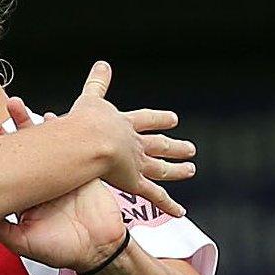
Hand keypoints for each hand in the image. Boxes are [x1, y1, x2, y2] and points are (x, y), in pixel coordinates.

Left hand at [0, 96, 130, 271]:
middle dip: (3, 132)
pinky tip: (50, 117)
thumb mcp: (24, 243)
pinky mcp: (83, 170)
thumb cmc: (61, 250)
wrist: (100, 249)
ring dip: (30, 124)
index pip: (3, 170)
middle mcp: (40, 182)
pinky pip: (73, 147)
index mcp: (24, 196)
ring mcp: (61, 174)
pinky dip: (64, 131)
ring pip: (43, 144)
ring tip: (14, 107)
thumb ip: (2, 229)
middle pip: (19, 151)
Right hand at [54, 62, 193, 216]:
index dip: (159, 119)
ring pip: (162, 168)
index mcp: (124, 124)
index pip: (145, 120)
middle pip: (159, 145)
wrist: (88, 141)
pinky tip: (179, 212)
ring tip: (190, 169)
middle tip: (190, 148)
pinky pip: (154, 196)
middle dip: (174, 146)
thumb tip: (102, 63)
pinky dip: (167, 204)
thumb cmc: (83, 122)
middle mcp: (135, 143)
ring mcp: (137, 163)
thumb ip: (97, 83)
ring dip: (177, 169)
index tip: (173, 119)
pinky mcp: (134, 182)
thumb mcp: (90, 99)